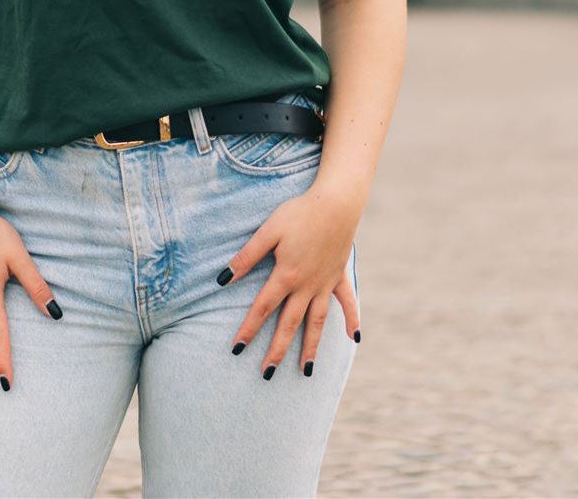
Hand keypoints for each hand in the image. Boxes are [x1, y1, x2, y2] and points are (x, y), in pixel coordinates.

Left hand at [218, 186, 361, 378]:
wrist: (337, 202)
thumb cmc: (299, 213)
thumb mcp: (268, 230)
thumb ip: (247, 256)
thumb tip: (223, 279)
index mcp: (286, 275)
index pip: (263, 308)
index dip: (248, 329)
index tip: (237, 350)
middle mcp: (307, 286)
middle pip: (289, 324)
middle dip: (277, 350)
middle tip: (267, 374)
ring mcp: (326, 283)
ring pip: (317, 322)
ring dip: (311, 347)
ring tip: (306, 371)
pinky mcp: (340, 275)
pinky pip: (347, 302)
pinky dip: (352, 319)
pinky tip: (353, 338)